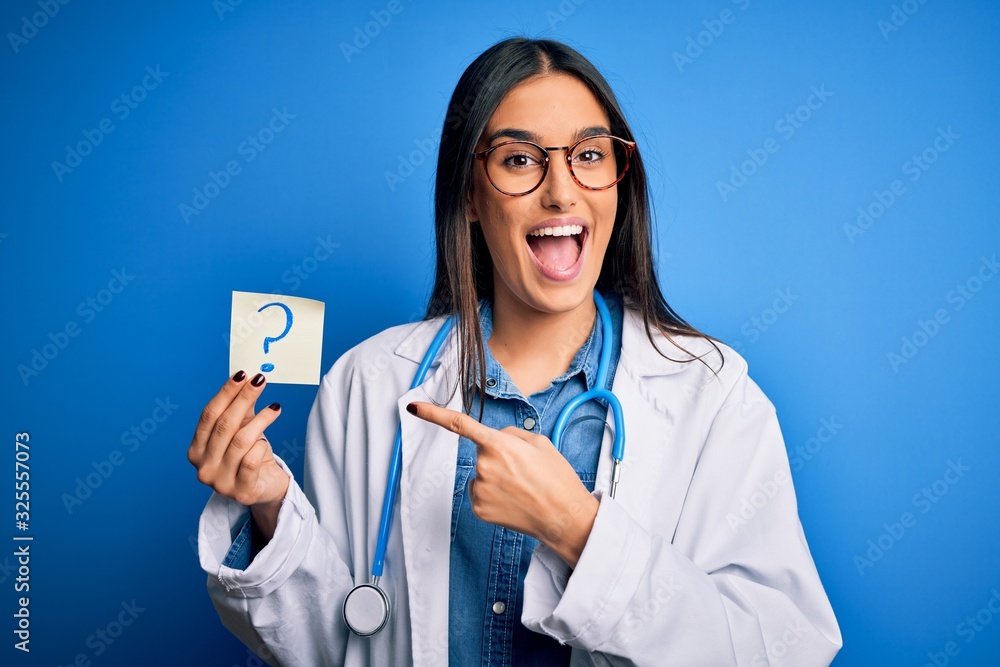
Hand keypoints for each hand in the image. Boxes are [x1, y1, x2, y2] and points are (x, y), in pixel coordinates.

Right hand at [187, 371, 289, 540]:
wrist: (265, 489)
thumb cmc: (250, 457)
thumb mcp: (242, 431)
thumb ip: (241, 410)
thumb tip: (248, 379)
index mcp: (196, 450)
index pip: (209, 415)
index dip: (226, 393)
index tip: (242, 374)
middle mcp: (203, 467)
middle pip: (224, 425)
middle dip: (243, 399)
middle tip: (260, 380)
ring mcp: (220, 482)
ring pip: (240, 441)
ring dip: (260, 420)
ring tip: (274, 408)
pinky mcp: (241, 492)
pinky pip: (252, 460)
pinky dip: (262, 447)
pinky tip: (267, 443)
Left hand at [406, 401, 598, 567]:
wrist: (564, 517)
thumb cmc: (556, 479)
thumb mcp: (540, 443)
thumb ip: (511, 435)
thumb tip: (496, 438)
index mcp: (498, 444)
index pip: (459, 424)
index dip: (433, 414)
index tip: (414, 407)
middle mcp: (483, 466)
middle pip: (482, 453)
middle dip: (499, 457)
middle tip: (525, 471)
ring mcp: (479, 489)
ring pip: (481, 474)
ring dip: (497, 478)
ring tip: (523, 488)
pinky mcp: (478, 508)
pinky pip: (480, 493)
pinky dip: (494, 496)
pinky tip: (514, 501)